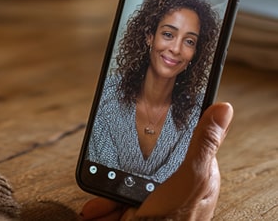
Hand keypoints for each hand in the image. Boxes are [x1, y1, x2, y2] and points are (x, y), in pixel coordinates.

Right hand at [80, 102, 233, 220]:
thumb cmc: (175, 220)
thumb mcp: (190, 177)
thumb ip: (202, 143)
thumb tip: (223, 109)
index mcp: (198, 176)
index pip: (183, 143)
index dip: (163, 134)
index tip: (145, 123)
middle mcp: (178, 188)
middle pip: (147, 162)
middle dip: (126, 165)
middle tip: (113, 162)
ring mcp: (157, 202)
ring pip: (127, 182)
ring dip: (109, 189)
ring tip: (98, 191)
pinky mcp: (140, 213)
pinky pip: (117, 201)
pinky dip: (103, 207)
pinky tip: (95, 210)